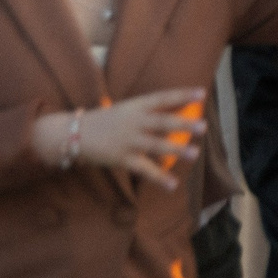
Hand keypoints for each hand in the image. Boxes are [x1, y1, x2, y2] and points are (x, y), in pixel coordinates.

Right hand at [36, 88, 207, 187]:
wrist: (74, 134)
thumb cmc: (104, 121)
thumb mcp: (125, 110)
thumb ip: (147, 113)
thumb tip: (176, 117)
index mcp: (135, 106)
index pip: (162, 98)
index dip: (182, 95)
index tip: (202, 92)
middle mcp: (133, 121)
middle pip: (163, 121)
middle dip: (184, 123)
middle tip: (204, 126)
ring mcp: (128, 140)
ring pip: (157, 145)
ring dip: (177, 149)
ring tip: (196, 153)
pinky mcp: (122, 159)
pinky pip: (145, 169)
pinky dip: (160, 178)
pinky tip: (174, 184)